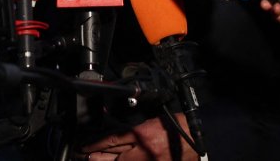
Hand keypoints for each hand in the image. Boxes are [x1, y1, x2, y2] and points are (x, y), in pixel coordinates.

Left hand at [78, 112, 200, 160]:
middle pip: (113, 156)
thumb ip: (133, 132)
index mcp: (140, 134)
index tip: (85, 147)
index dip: (96, 145)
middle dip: (97, 157)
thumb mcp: (149, 123)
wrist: (195, 140)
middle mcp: (142, 150)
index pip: (112, 140)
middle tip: (84, 157)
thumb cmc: (174, 128)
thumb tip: (115, 138)